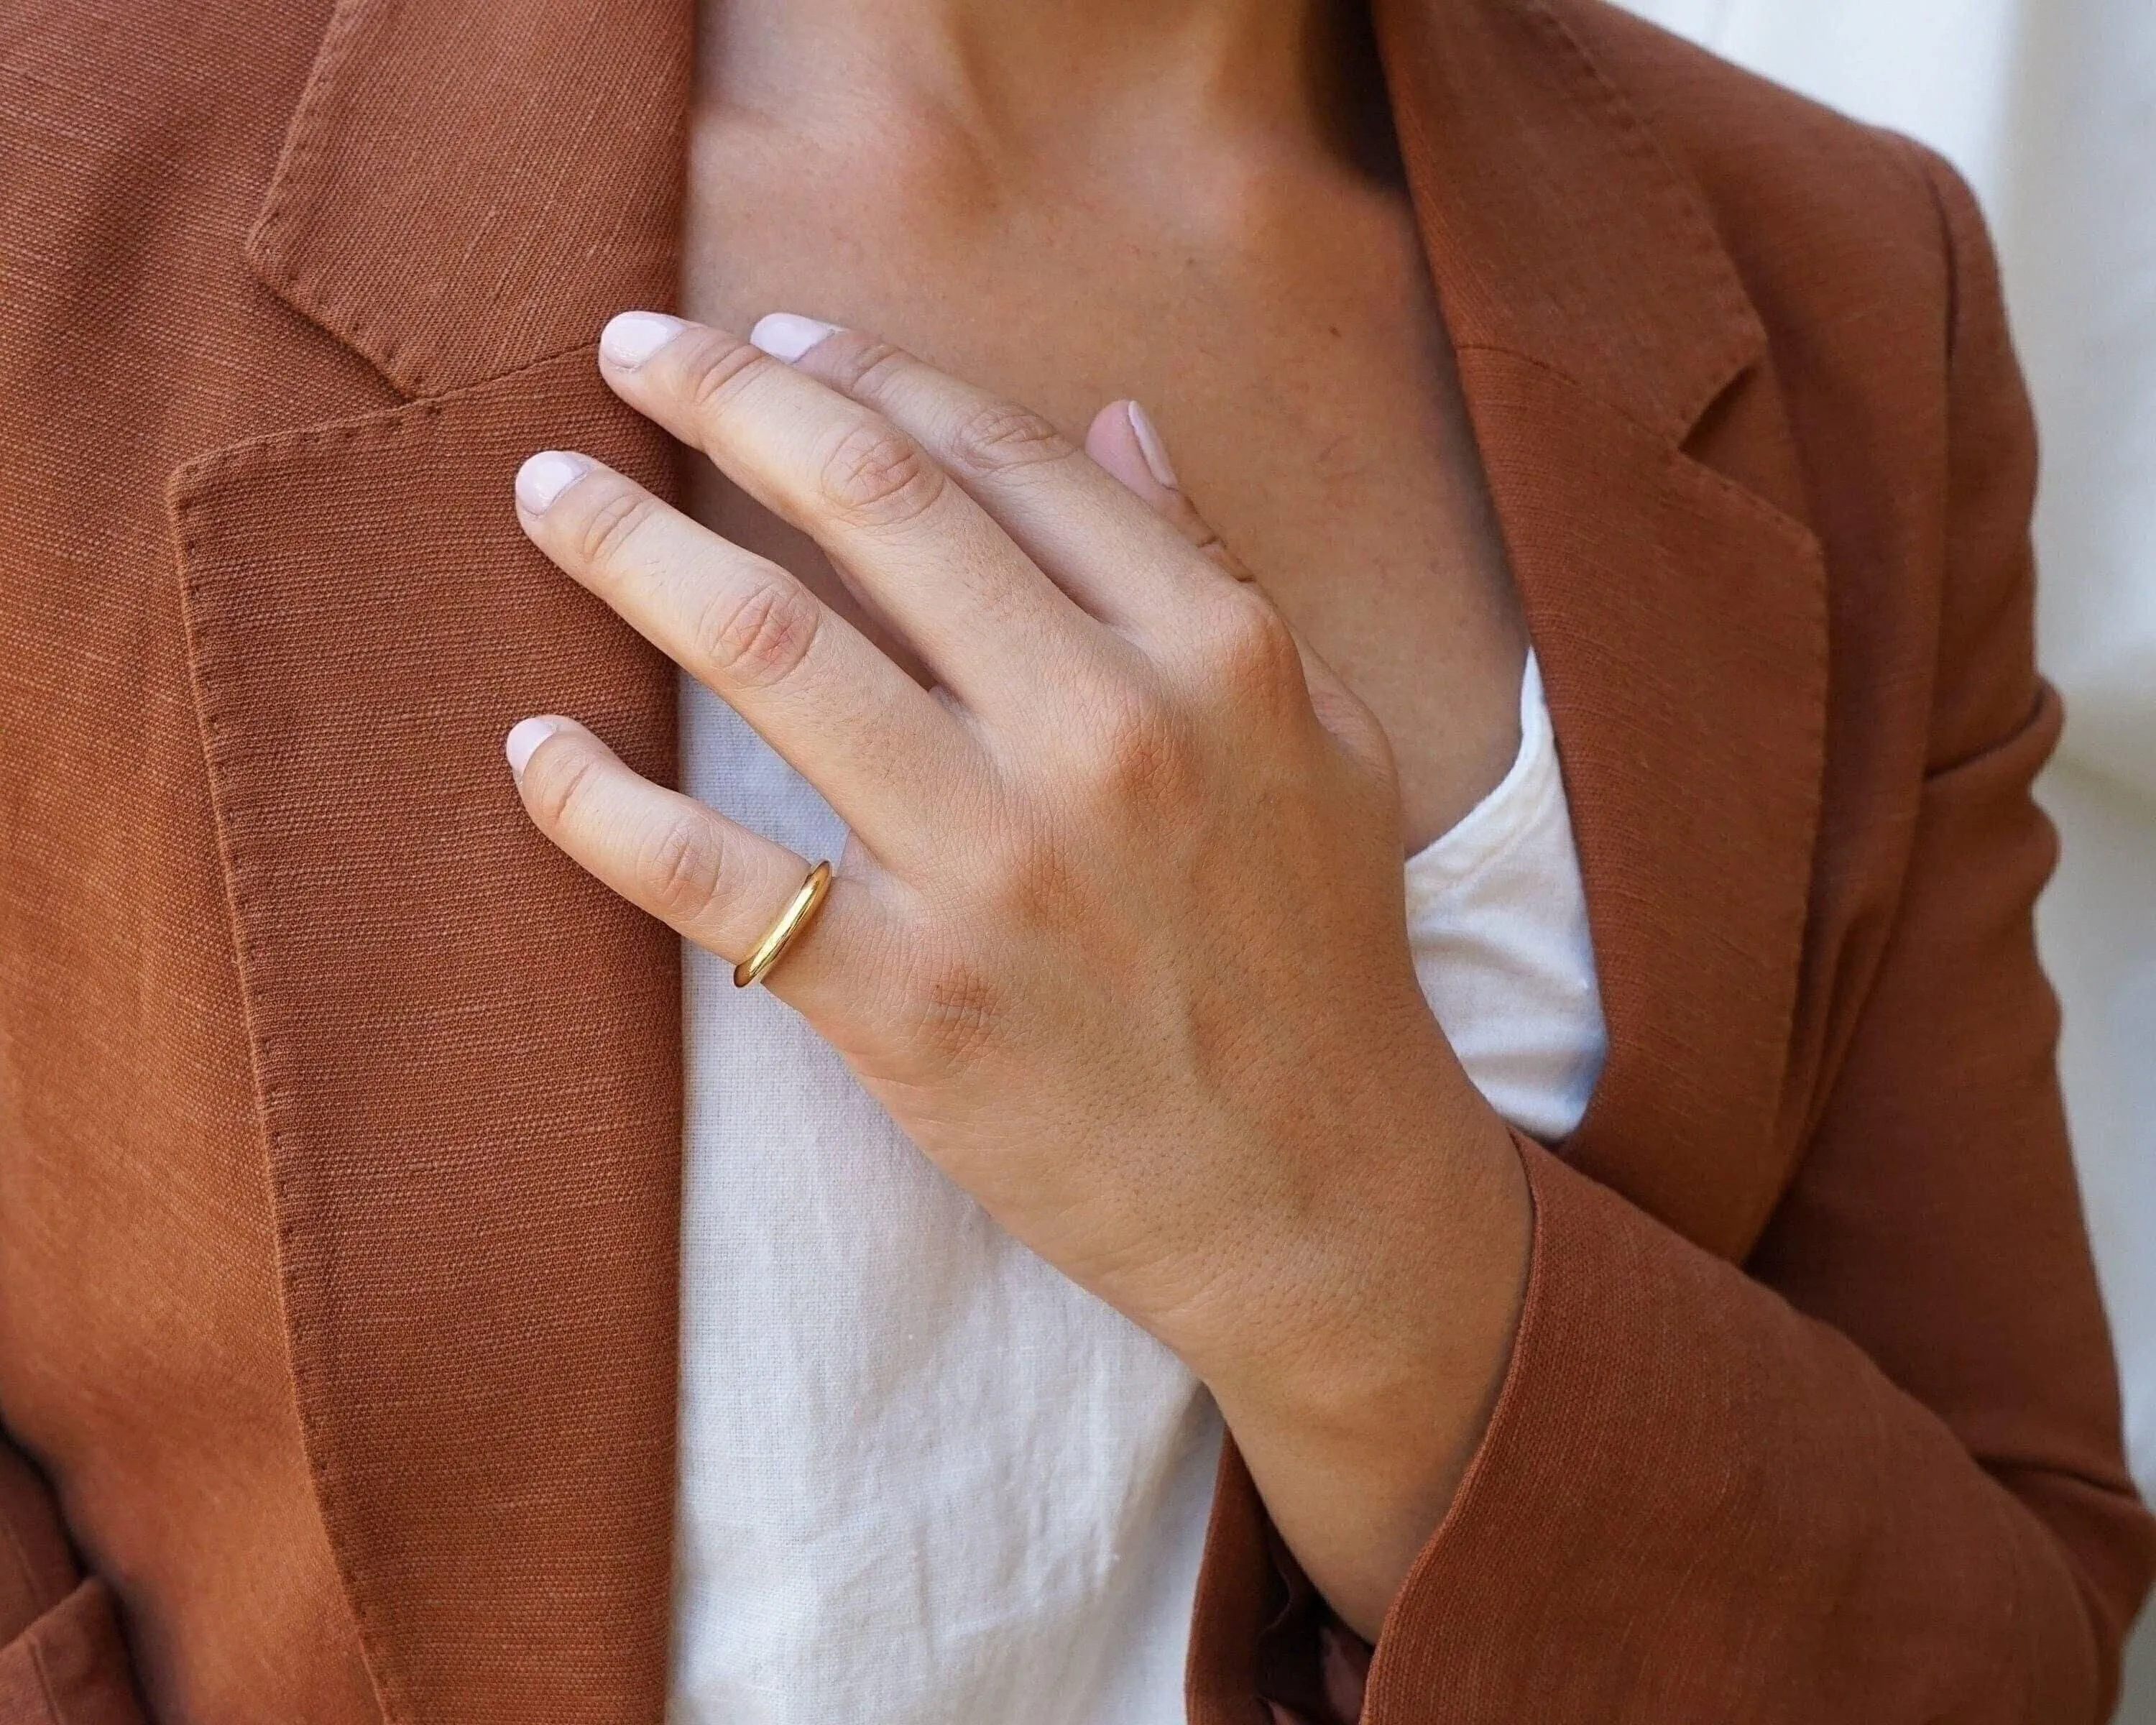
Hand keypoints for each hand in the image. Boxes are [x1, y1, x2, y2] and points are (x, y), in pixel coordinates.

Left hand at [505, 310, 1530, 1635]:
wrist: (1316, 1193)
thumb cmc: (1319, 956)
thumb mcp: (1325, 735)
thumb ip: (1213, 569)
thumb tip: (1115, 417)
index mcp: (1212, 651)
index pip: (1001, 460)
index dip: (869, 375)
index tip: (777, 337)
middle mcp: (1102, 734)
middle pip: (867, 507)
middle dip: (726, 398)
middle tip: (628, 347)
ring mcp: (995, 871)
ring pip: (766, 654)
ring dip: (631, 551)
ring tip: (548, 498)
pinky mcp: (907, 1003)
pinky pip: (709, 877)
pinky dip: (595, 805)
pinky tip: (529, 745)